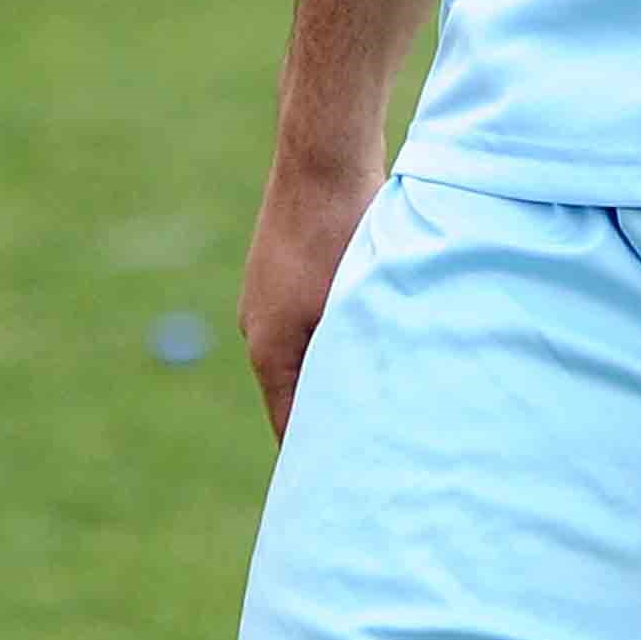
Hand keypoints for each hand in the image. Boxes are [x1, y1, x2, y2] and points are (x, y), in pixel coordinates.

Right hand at [238, 151, 381, 438]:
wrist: (321, 153)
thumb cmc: (340, 231)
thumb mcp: (350, 308)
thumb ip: (350, 364)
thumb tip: (361, 417)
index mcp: (268, 350)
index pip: (290, 428)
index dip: (319, 458)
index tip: (350, 486)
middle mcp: (259, 328)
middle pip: (295, 393)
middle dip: (332, 416)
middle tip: (377, 447)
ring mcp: (269, 297)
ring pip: (305, 354)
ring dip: (338, 368)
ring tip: (381, 386)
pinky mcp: (285, 269)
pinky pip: (309, 319)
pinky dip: (335, 332)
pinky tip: (371, 325)